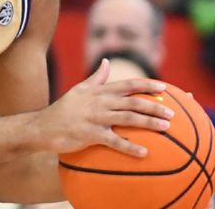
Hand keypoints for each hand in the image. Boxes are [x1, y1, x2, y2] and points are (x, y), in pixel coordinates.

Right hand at [37, 58, 173, 156]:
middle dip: (154, 106)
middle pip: (132, 101)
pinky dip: (129, 147)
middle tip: (172, 112)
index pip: (127, 85)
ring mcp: (95, 118)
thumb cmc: (64, 109)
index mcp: (99, 91)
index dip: (146, 85)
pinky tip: (144, 153)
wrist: (42, 126)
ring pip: (127, 118)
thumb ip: (96, 78)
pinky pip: (113, 141)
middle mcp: (99, 102)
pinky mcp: (90, 134)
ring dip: (148, 122)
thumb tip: (107, 62)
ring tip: (166, 128)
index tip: (164, 87)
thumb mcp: (80, 90)